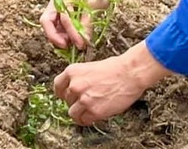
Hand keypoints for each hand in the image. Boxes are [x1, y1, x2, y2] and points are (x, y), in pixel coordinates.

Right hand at [40, 0, 110, 51]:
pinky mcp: (65, 12)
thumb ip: (86, 24)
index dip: (71, 33)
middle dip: (55, 36)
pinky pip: (60, 26)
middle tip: (67, 47)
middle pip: (47, 21)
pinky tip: (75, 40)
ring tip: (73, 45)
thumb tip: (84, 42)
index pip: (63, 18)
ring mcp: (59, 7)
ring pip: (53, 25)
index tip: (81, 44)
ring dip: (60, 37)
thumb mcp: (93, 6)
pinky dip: (66, 34)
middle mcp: (56, 1)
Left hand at [54, 44, 170, 125]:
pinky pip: (84, 120)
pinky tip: (93, 117)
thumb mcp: (89, 67)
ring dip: (79, 113)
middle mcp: (74, 85)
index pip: (57, 86)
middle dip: (75, 102)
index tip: (66, 97)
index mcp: (72, 71)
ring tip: (88, 112)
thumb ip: (79, 78)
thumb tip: (74, 90)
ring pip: (72, 113)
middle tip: (85, 102)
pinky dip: (87, 120)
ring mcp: (83, 99)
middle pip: (66, 100)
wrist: (129, 74)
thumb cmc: (114, 68)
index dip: (62, 93)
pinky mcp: (94, 111)